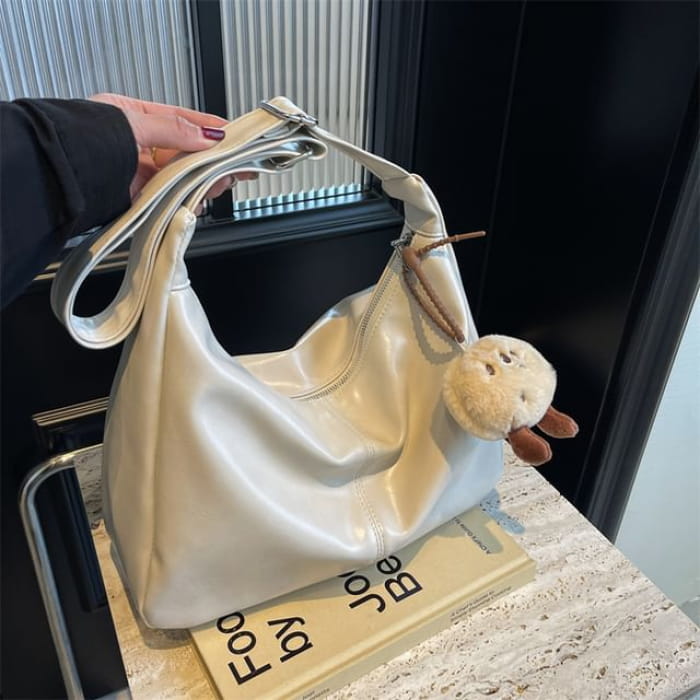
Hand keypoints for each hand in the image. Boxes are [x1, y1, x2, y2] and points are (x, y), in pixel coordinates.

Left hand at [90, 93, 252, 204]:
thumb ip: (174, 128)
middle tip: (234, 165)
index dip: (208, 128)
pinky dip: (188, 200)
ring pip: (182, 177)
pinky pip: (172, 198)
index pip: (179, 120)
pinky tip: (197, 199)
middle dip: (211, 160)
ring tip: (219, 183)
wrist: (61, 178)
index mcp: (131, 117)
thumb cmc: (83, 143)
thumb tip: (207, 135)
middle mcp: (136, 145)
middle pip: (185, 152)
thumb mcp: (134, 123)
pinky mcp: (140, 198)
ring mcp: (139, 173)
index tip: (232, 135)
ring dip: (203, 181)